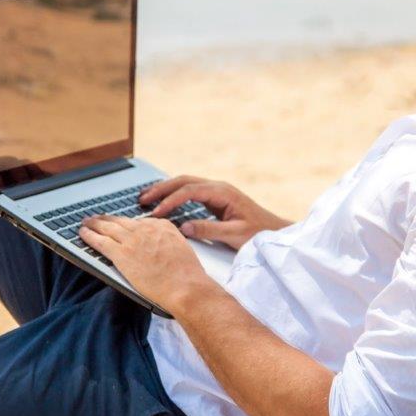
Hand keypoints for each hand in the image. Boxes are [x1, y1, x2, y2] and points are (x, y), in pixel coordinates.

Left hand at [78, 215, 211, 310]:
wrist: (184, 285)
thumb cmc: (187, 274)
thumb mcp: (182, 248)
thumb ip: (169, 242)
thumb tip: (160, 246)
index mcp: (162, 227)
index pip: (139, 222)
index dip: (126, 224)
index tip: (120, 225)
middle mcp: (145, 229)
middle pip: (120, 221)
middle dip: (107, 219)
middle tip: (97, 217)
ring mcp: (132, 240)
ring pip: (107, 228)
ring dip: (94, 223)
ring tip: (86, 222)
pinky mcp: (121, 254)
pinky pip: (100, 241)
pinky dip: (89, 236)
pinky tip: (82, 233)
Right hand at [139, 175, 291, 249]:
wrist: (274, 231)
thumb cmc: (258, 232)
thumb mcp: (234, 234)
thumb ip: (209, 230)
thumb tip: (184, 227)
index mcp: (223, 192)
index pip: (190, 191)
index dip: (171, 200)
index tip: (157, 212)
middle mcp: (218, 187)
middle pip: (183, 181)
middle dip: (161, 189)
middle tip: (142, 199)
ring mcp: (216, 191)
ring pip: (185, 183)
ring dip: (165, 189)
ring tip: (145, 197)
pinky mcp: (214, 198)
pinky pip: (189, 191)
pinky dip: (173, 195)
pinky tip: (162, 201)